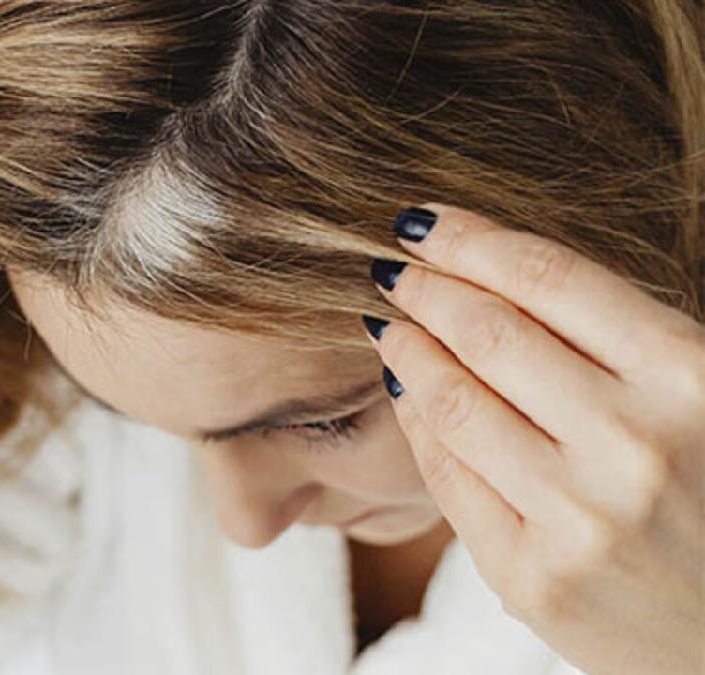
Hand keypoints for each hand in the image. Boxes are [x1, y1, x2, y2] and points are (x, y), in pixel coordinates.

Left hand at [363, 203, 703, 674]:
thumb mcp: (704, 398)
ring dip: (407, 351)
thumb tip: (493, 274)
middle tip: (391, 266)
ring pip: (454, 403)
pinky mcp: (533, 579)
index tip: (423, 220)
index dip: (471, 239)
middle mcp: (635, 445)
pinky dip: (417, 426)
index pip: (552, 279)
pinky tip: (406, 396)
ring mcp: (579, 519)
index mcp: (694, 380)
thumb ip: (624, 342)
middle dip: (426, 288)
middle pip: (489, 333)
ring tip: (389, 326)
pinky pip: (448, 480)